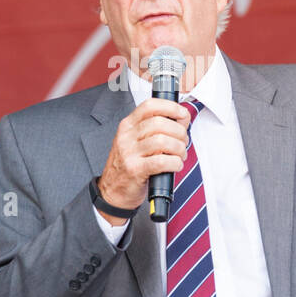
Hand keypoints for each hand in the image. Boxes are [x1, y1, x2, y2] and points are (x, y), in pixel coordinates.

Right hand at [97, 97, 190, 211]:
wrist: (112, 190)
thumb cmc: (130, 165)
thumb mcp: (137, 141)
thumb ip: (157, 129)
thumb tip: (182, 118)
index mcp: (128, 125)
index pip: (150, 105)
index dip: (171, 107)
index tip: (182, 115)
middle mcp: (127, 136)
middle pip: (159, 123)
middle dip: (179, 132)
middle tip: (183, 142)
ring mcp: (129, 153)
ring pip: (162, 141)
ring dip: (178, 148)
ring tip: (179, 155)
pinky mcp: (134, 169)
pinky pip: (161, 161)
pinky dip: (174, 163)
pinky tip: (175, 165)